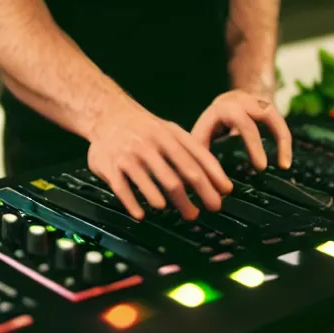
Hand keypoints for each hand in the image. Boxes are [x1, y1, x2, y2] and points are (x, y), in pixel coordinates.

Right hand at [87, 96, 232, 219]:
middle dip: (197, 194)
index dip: (212, 176)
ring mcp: (130, 155)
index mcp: (168, 135)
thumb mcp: (171, 133)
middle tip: (208, 210)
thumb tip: (218, 182)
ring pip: (152, 182)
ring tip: (186, 213)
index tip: (225, 192)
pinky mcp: (111, 166)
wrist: (107, 115)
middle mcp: (150, 144)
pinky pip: (122, 188)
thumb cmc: (146, 131)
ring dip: (170, 201)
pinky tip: (142, 216)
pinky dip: (132, 203)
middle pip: (177, 175)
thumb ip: (192, 154)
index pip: (195, 157)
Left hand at [192, 90, 291, 169]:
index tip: (256, 165)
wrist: (225, 101)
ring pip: (273, 116)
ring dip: (282, 140)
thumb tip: (205, 183)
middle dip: (258, 143)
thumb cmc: (209, 125)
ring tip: (284, 165)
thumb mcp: (200, 136)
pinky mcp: (268, 108)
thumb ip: (201, 154)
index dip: (250, 142)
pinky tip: (284, 161)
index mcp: (221, 108)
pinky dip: (284, 142)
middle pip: (255, 116)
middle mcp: (240, 101)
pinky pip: (280, 124)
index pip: (238, 119)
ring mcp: (256, 102)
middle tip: (261, 168)